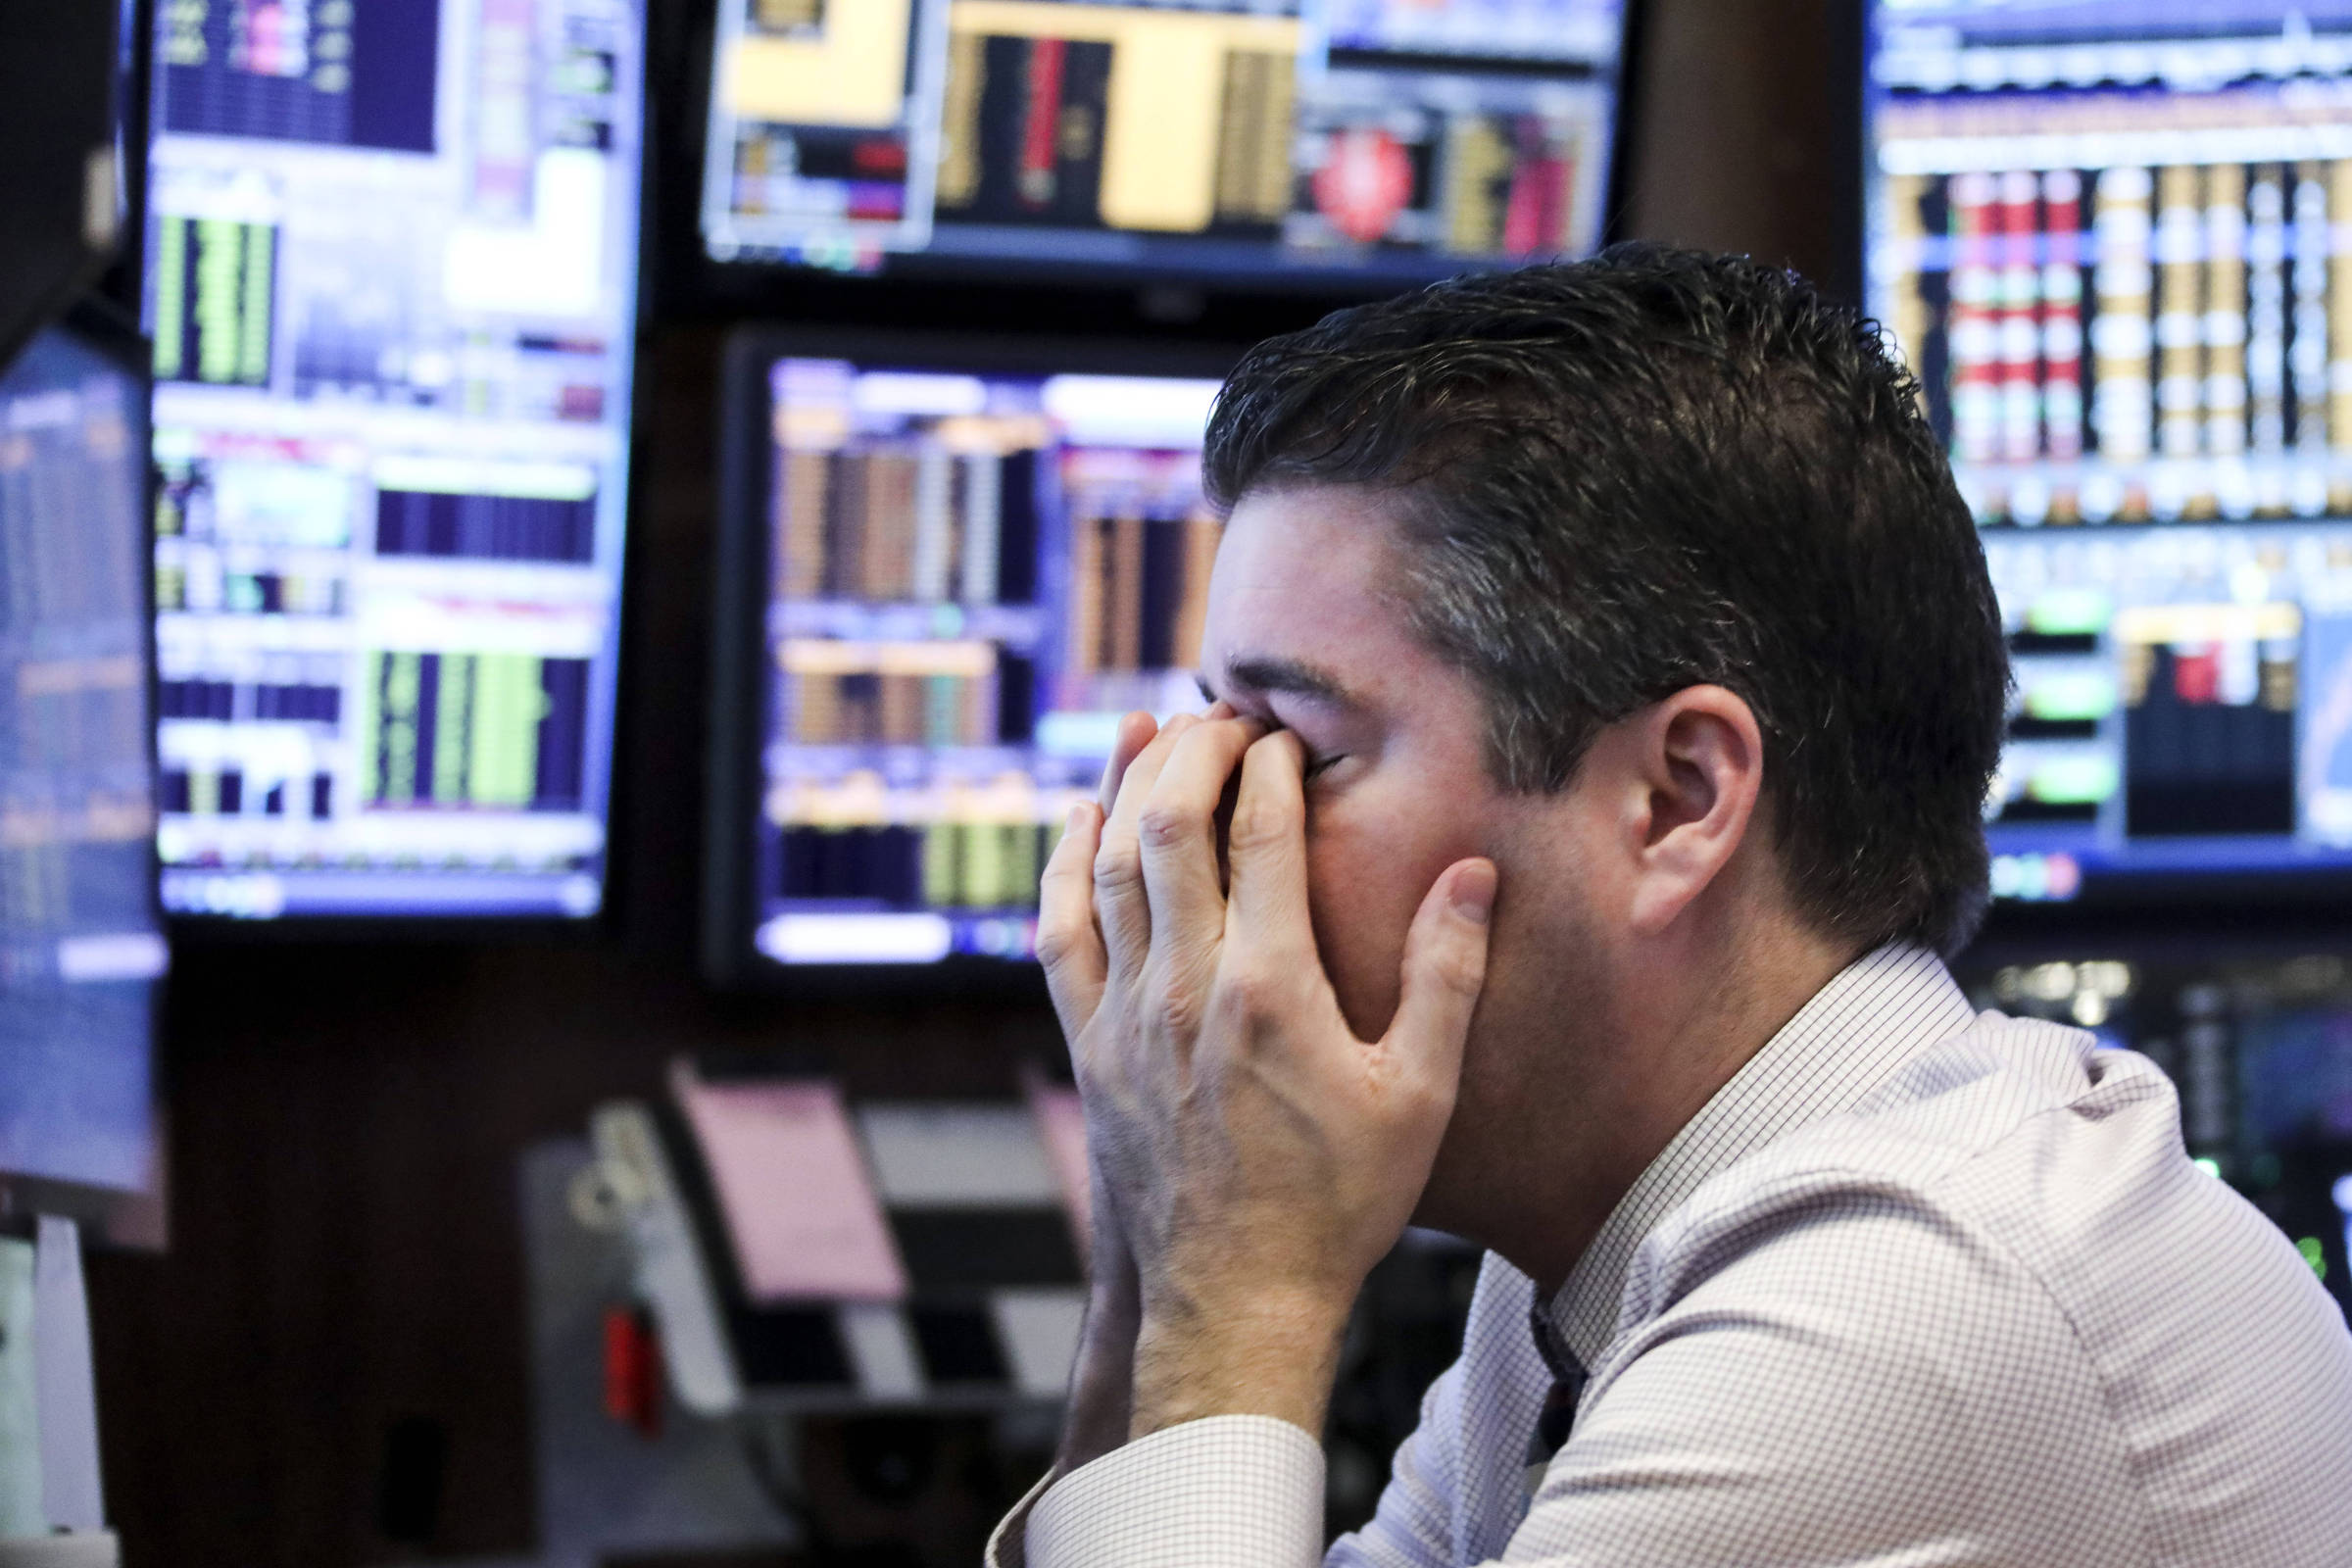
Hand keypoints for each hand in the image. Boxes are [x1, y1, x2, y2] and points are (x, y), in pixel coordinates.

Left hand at [1037, 717, 1496, 1439]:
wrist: (1234, 1300)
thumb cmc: (1339, 1203)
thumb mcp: (1420, 1095)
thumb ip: (1446, 978)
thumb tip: (1472, 876)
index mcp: (1271, 988)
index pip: (1262, 833)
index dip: (1272, 764)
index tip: (1287, 732)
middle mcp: (1185, 987)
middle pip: (1171, 823)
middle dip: (1194, 748)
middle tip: (1222, 710)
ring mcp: (1125, 1015)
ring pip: (1108, 864)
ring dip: (1126, 784)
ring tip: (1150, 728)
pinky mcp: (1090, 1045)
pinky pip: (1058, 931)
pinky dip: (1065, 864)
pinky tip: (1081, 822)